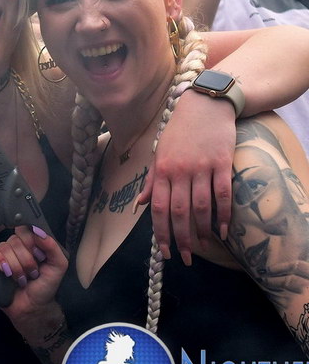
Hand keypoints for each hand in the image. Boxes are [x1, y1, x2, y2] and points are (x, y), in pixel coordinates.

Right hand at [0, 225, 67, 326]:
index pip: (26, 228)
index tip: (39, 256)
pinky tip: (7, 275)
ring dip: (16, 267)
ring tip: (22, 279)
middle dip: (26, 260)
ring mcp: (3, 253)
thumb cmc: (46, 286)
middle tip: (32, 273)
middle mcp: (17, 245)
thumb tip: (38, 231)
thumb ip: (53, 247)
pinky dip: (1, 264)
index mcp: (32, 242)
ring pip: (4, 248)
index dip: (31, 241)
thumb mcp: (58, 266)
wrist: (32, 307)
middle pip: (15, 240)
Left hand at [137, 91, 235, 264]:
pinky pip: (222, 194)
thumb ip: (151, 180)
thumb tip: (140, 205)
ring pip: (200, 207)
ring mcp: (201, 168)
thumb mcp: (159, 153)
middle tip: (184, 258)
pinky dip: (223, 215)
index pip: (158, 208)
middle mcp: (179, 171)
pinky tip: (222, 230)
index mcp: (161, 170)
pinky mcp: (222, 163)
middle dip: (181, 239)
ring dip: (202, 230)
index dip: (160, 232)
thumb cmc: (179, 131)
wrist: (204, 105)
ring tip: (203, 246)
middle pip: (178, 212)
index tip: (164, 252)